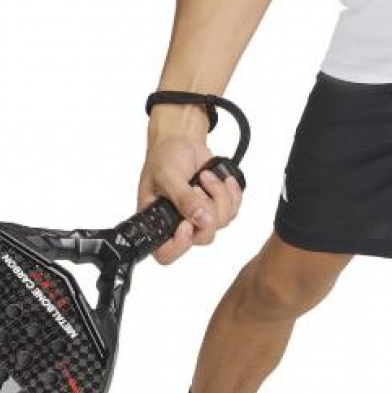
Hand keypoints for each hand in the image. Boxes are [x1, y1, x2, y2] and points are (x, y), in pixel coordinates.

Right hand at [138, 125, 244, 264]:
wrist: (182, 139)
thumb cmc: (165, 155)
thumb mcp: (167, 174)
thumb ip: (182, 198)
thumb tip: (200, 219)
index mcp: (158, 221)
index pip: (166, 253)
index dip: (180, 244)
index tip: (187, 223)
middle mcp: (179, 223)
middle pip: (203, 237)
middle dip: (208, 209)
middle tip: (198, 187)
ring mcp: (200, 216)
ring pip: (221, 222)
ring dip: (219, 195)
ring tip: (205, 176)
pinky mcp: (216, 206)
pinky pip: (233, 210)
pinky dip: (232, 193)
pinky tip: (222, 179)